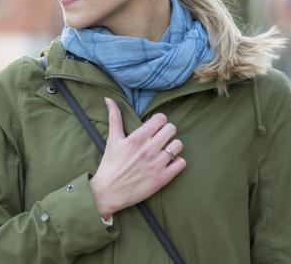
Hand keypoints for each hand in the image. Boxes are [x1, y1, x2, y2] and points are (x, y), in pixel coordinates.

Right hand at [89, 98, 185, 218]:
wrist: (109, 192)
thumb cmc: (110, 164)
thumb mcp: (112, 139)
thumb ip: (114, 117)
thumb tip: (109, 98)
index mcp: (137, 138)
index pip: (160, 119)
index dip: (159, 121)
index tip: (154, 127)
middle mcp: (149, 149)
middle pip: (172, 129)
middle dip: (167, 132)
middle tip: (160, 138)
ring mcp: (157, 164)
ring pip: (178, 145)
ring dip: (173, 146)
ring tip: (165, 150)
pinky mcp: (163, 178)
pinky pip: (181, 163)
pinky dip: (177, 162)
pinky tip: (168, 163)